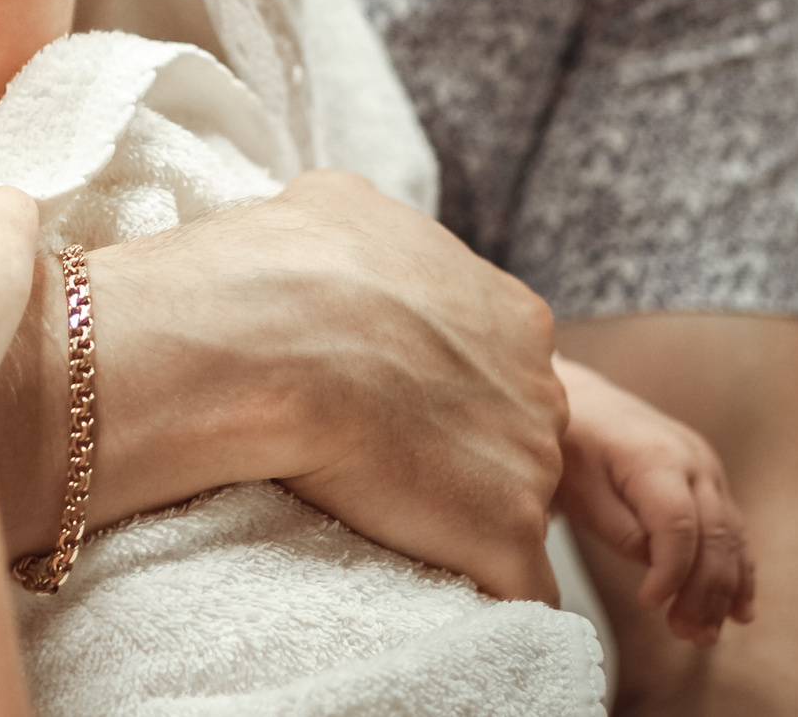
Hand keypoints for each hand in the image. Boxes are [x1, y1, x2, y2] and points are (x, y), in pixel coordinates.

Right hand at [85, 169, 566, 601]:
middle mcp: (540, 383)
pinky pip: (512, 587)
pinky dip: (474, 590)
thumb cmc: (280, 271)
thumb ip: (380, 232)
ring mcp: (531, 464)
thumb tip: (357, 235)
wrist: (258, 342)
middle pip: (515, 435)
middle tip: (379, 457)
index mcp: (510, 311)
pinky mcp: (505, 538)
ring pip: (511, 508)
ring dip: (457, 520)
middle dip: (460, 452)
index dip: (440, 390)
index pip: (498, 365)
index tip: (387, 402)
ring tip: (378, 518)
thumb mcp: (339, 206)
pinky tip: (426, 589)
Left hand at [553, 356, 754, 645]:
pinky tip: (739, 610)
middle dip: (704, 592)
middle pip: (714, 536)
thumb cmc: (571, 446)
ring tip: (704, 634)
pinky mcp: (710, 479)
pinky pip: (732, 529)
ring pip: (730, 537)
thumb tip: (656, 562)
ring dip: (723, 590)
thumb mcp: (577, 485)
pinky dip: (737, 571)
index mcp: (655, 457)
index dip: (671, 572)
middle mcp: (693, 460)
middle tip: (687, 634)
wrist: (582, 400)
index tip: (649, 604)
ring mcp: (707, 468)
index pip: (679, 526)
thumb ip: (617, 526)